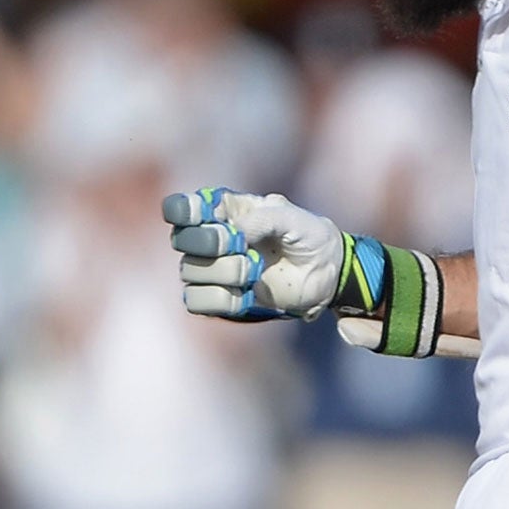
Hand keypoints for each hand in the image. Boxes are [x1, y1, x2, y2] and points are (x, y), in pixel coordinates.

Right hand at [163, 186, 346, 321]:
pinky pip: (197, 301)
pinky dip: (221, 299)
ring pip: (191, 271)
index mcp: (228, 210)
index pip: (186, 207)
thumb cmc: (308, 236)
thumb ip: (263, 219)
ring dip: (225, 271)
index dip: (184, 210)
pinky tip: (246, 294)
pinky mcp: (218, 298)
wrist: (325, 273)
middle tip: (241, 245)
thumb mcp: (294, 219)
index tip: (202, 215)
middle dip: (210, 242)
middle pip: (183, 239)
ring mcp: (213, 269)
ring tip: (255, 270)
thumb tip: (232, 233)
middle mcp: (213, 238)